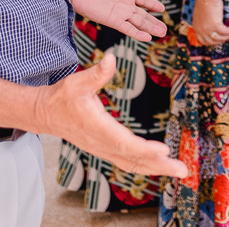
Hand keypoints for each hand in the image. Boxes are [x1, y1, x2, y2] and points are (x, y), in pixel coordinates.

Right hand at [34, 53, 187, 176]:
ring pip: (132, 163)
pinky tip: (160, 165)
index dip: (144, 150)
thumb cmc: (62, 97)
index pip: (124, 143)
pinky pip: (128, 161)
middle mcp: (102, 143)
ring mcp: (103, 149)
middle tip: (183, 171)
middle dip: (159, 166)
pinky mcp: (105, 149)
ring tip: (179, 171)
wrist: (45, 114)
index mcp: (98, 128)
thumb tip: (111, 59)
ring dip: (156, 169)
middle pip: (133, 159)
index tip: (164, 151)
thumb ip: (96, 73)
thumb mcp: (77, 82)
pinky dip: (145, 164)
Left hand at [67, 0, 166, 40]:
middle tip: (165, 29)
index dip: (152, 5)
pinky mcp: (112, 21)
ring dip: (150, 28)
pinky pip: (127, 29)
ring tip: (162, 33)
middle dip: (154, 22)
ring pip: (138, 23)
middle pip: (143, 15)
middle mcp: (124, 5)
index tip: (162, 9)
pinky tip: (147, 38)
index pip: (143, 1)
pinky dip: (137, 34)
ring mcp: (119, 14)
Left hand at [189, 0, 228, 46]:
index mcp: (196, 27)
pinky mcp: (215, 25)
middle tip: (228, 37)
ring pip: (220, 38)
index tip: (218, 40)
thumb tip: (211, 25)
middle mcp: (201, 30)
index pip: (202, 41)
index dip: (211, 42)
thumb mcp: (201, 14)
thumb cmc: (204, 1)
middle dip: (221, 41)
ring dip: (228, 37)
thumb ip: (203, 21)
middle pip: (212, 42)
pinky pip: (225, 31)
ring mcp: (207, 29)